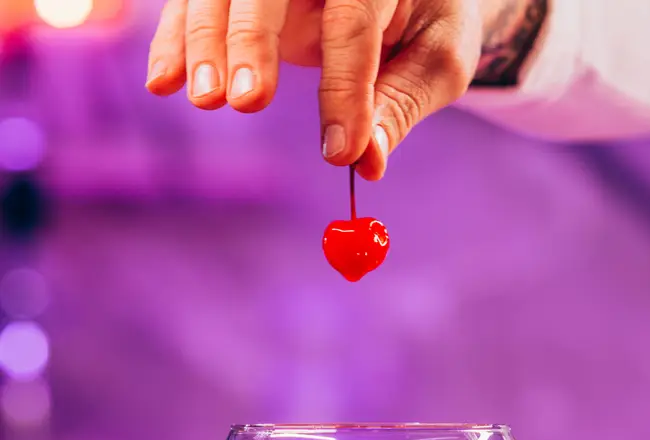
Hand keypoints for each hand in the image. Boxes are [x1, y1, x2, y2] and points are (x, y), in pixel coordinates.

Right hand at [146, 0, 544, 179]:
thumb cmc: (429, 21)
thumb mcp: (436, 62)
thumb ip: (399, 108)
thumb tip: (366, 163)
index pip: (355, 21)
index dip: (345, 88)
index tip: (341, 151)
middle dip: (250, 40)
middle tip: (245, 102)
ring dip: (203, 42)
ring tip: (207, 100)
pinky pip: (196, 1)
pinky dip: (175, 40)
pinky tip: (163, 83)